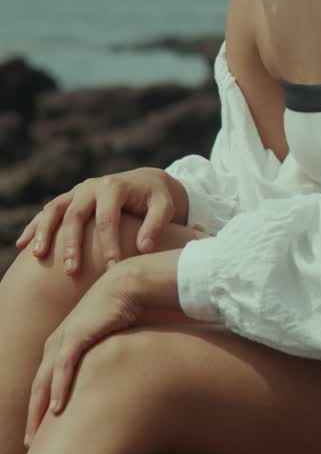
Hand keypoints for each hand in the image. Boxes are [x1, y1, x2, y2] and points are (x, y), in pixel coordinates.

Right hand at [15, 168, 188, 274]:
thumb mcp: (164, 207)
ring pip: (55, 210)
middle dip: (73, 243)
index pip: (108, 219)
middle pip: (76, 215)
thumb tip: (144, 248)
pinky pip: (48, 212)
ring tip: (39, 256)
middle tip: (72, 271)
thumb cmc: (157, 199)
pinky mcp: (70, 199)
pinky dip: (35, 227)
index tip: (112, 268)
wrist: (146, 182)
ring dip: (45, 232)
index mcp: (114, 188)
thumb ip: (156, 225)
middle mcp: (92, 187)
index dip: (109, 244)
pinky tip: (23, 245)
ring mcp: (77, 192)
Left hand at [24, 268, 143, 446]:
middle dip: (32, 417)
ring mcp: (63, 340)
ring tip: (37, 436)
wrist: (126, 287)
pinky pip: (63, 368)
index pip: (44, 384)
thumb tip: (113, 384)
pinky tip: (57, 409)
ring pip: (44, 382)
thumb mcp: (107, 344)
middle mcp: (56, 345)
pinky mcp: (76, 336)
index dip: (39, 409)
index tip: (40, 433)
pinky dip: (59, 389)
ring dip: (39, 410)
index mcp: (60, 347)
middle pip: (37, 388)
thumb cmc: (121, 314)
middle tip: (30, 445)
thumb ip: (103, 363)